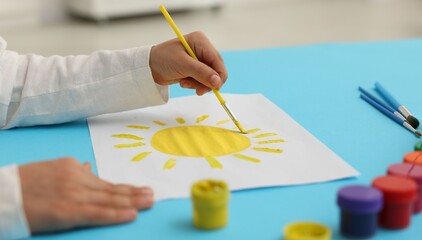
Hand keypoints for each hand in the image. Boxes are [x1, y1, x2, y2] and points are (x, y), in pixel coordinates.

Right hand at [19, 157, 152, 233]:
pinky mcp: (68, 210)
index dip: (124, 187)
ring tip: (149, 202)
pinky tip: (131, 214)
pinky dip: (116, 214)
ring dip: (132, 201)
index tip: (140, 189)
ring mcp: (74, 194)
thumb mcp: (50, 169)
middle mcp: (77, 178)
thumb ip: (73, 170)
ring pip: (110, 199)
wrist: (1, 194)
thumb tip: (90, 168)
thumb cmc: (22, 184)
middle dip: (135, 193)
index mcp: (73, 167)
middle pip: (112, 189)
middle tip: (153, 195)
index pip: (104, 181)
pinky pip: (98, 213)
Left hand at [150, 31, 227, 95]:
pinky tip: (183, 82)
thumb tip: (217, 82)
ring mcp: (199, 59)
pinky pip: (203, 80)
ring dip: (198, 84)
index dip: (219, 76)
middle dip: (206, 81)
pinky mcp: (195, 68)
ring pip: (210, 77)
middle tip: (198, 91)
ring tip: (184, 83)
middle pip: (216, 70)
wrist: (148, 67)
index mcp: (201, 42)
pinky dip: (195, 84)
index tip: (214, 88)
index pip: (217, 61)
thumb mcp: (183, 65)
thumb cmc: (163, 60)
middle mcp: (202, 49)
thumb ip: (202, 73)